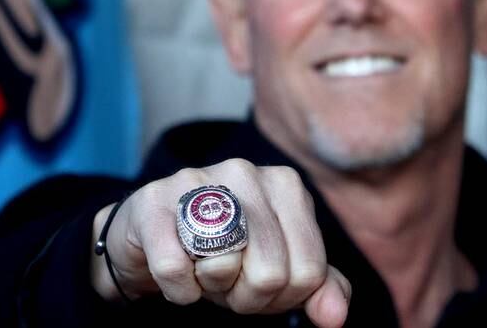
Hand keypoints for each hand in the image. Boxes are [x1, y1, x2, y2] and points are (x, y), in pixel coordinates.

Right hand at [90, 159, 350, 326]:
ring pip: (224, 267)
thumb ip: (317, 286)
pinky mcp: (153, 202)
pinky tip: (177, 273)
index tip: (260, 282)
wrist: (152, 231)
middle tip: (229, 282)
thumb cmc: (223, 247)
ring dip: (212, 289)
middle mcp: (244, 172)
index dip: (284, 297)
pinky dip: (178, 290)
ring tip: (203, 270)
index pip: (307, 271)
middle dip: (248, 297)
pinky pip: (175, 269)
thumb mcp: (278, 264)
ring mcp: (195, 181)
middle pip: (269, 273)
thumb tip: (334, 316)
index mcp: (285, 184)